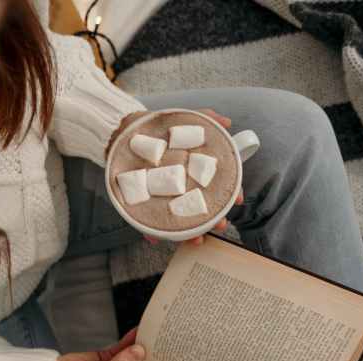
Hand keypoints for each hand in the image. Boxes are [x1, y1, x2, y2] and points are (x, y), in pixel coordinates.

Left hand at [108, 109, 243, 247]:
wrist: (124, 130)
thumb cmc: (157, 128)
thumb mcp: (183, 120)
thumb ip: (205, 118)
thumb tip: (227, 122)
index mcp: (194, 174)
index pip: (218, 188)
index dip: (231, 196)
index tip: (238, 200)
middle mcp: (181, 190)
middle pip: (202, 211)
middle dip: (214, 222)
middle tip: (220, 225)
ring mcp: (163, 199)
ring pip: (180, 222)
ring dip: (190, 234)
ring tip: (196, 240)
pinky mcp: (143, 203)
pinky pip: (148, 224)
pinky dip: (152, 234)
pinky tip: (156, 239)